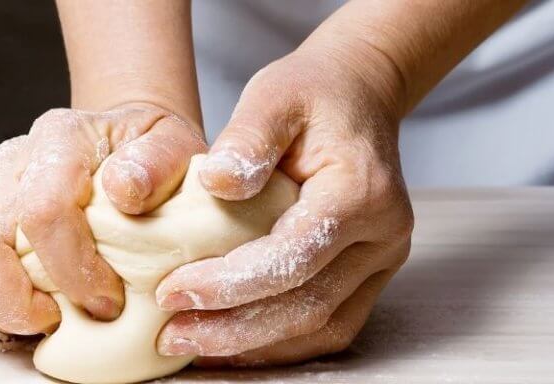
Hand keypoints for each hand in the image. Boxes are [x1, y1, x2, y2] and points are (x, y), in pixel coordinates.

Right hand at [0, 104, 205, 334]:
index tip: (108, 301)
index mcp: (61, 138)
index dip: (73, 269)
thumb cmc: (150, 155)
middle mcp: (15, 162)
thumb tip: (125, 190)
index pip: (44, 208)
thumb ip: (159, 161)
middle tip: (62, 320)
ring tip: (45, 319)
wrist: (125, 147)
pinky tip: (29, 310)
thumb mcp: (174, 144)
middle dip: (20, 300)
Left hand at [155, 46, 413, 365]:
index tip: (172, 292)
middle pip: (308, 304)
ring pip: (321, 325)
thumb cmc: (311, 94)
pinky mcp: (369, 274)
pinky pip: (329, 323)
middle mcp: (381, 235)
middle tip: (174, 336)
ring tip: (192, 346)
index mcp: (360, 191)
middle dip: (234, 329)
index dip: (231, 282)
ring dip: (253, 345)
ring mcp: (380, 260)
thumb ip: (249, 137)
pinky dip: (278, 341)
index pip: (294, 255)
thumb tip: (216, 185)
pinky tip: (232, 342)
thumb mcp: (274, 95)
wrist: (357, 97)